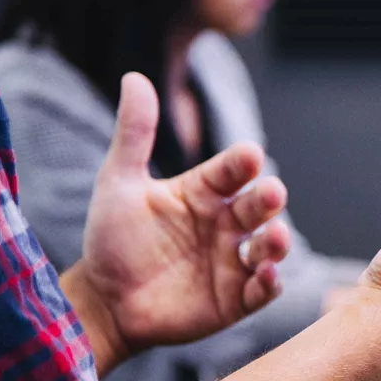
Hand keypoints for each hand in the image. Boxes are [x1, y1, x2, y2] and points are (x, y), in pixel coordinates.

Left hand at [66, 73, 291, 366]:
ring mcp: (233, 261)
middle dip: (268, 199)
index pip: (232, 170)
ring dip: (277, 241)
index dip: (242, 163)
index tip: (249, 154)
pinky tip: (267, 275)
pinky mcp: (235, 299)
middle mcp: (225, 224)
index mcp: (204, 193)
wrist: (103, 302)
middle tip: (271, 193)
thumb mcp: (118, 183)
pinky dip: (270, 283)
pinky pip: (261, 290)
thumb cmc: (112, 240)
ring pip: (269, 246)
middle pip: (258, 206)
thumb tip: (134, 77)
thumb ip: (134, 134)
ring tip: (275, 237)